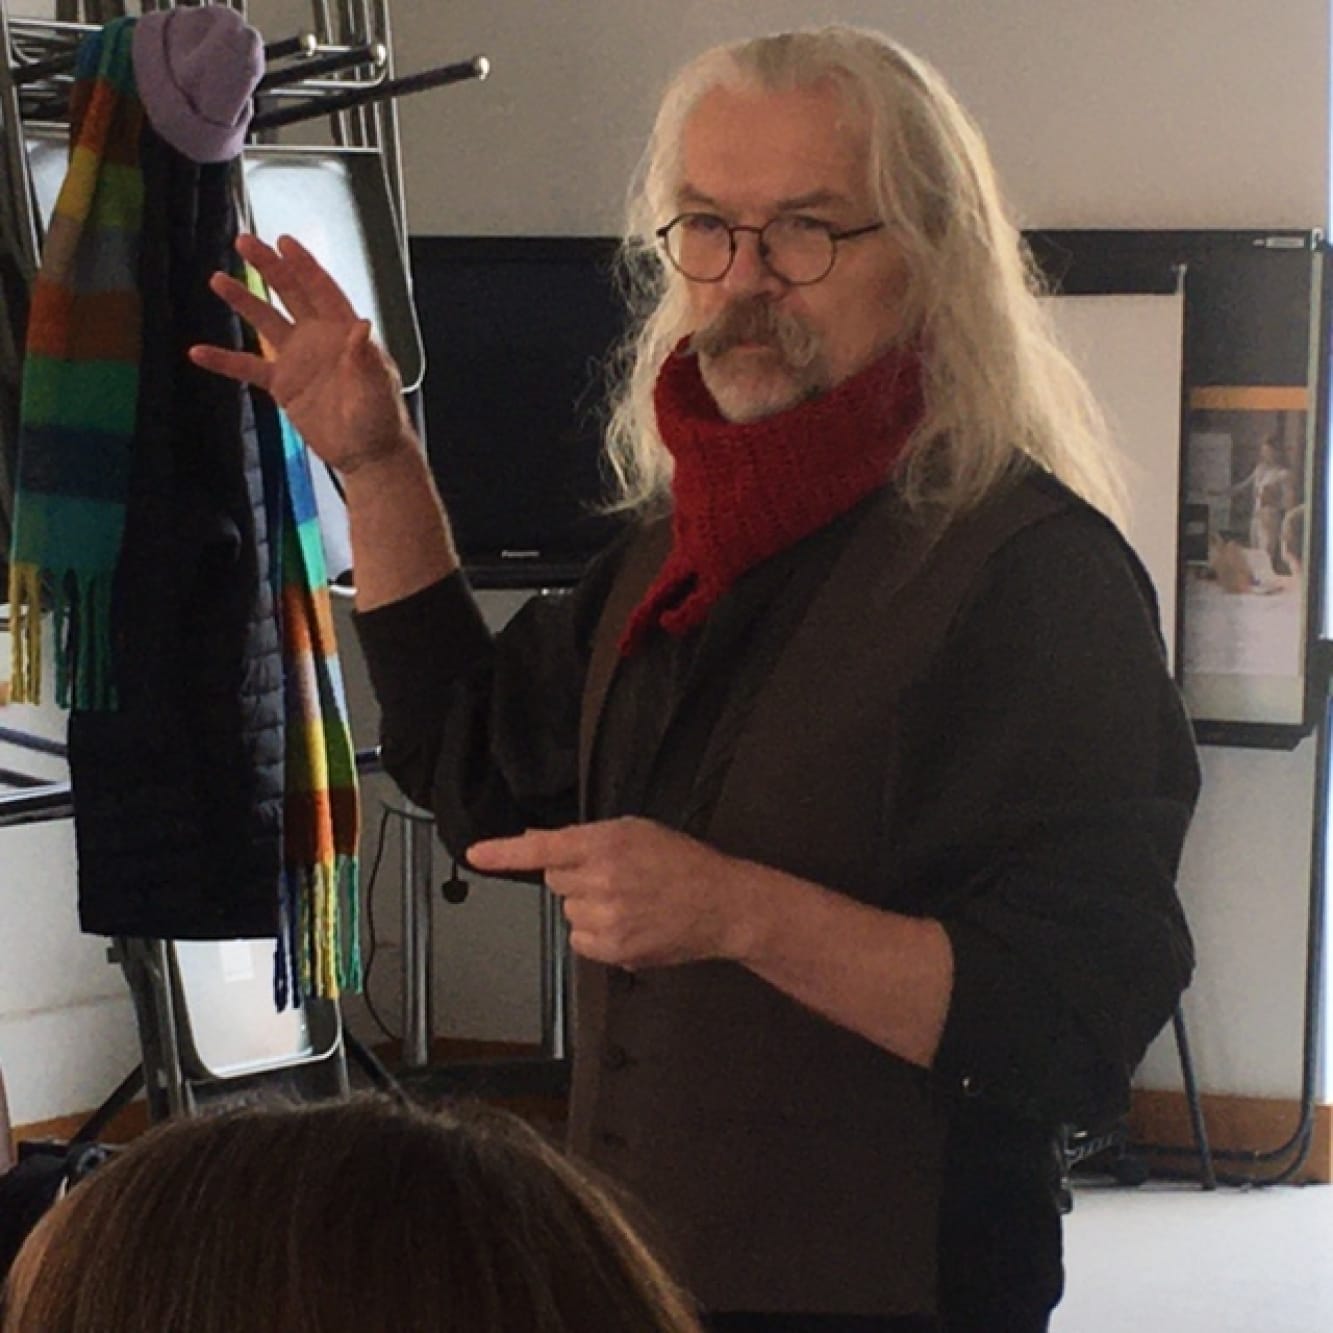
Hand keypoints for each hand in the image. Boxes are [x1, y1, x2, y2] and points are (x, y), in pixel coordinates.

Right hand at [189, 233, 413, 474]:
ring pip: (266, 322)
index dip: (304, 266)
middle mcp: (319, 339)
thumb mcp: (378, 388)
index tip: (284, 242)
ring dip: (243, 301)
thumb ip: (367, 359)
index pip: (322, 291)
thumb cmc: (380, 419)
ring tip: (217, 279)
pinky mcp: (283, 385)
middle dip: (269, 267)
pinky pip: (248, 367)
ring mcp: (299, 360)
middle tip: (244, 241)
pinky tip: (197, 351)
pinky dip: (224, 360)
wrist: (367, 454)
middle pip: (291, 294)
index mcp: (344, 333)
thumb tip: (362, 325)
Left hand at [467, 817, 754, 968]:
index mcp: (606, 843)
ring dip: (588, 907)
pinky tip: (628, 924)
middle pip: (554, 881)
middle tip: (614, 876)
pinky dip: (596, 935)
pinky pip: (579, 941)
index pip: (544, 848)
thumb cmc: (682, 862)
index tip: (476, 855)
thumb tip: (537, 841)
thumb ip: (584, 838)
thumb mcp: (635, 832)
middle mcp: (602, 880)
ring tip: (629, 902)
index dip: (505, 852)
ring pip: (568, 912)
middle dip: (575, 877)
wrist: (722, 904)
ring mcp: (607, 918)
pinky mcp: (614, 950)